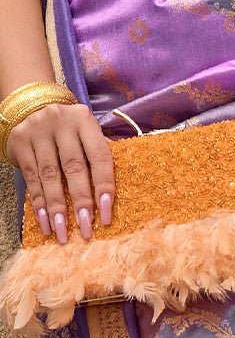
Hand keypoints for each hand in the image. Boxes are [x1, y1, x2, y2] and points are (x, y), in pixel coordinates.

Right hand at [6, 101, 113, 242]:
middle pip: (74, 168)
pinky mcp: (20, 141)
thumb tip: (111, 200)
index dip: (104, 188)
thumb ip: (97, 158)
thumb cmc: (71, 131)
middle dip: (80, 203)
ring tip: (63, 232)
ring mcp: (38, 130)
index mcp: (85, 120)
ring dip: (56, 208)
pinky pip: (31, 178)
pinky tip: (44, 222)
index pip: (99, 158)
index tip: (106, 215)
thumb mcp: (87, 134)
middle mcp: (62, 122)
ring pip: (50, 176)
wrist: (34, 105)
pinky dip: (39, 203)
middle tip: (86, 229)